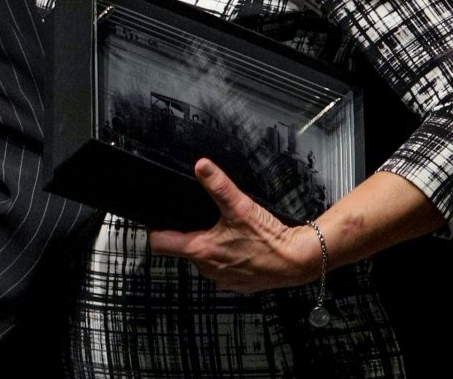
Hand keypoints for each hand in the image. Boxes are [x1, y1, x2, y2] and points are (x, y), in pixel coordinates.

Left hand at [147, 158, 318, 293]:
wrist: (297, 261)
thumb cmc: (270, 240)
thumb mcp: (241, 206)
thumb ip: (218, 185)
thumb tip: (202, 167)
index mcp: (201, 250)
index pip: (160, 244)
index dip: (155, 230)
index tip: (156, 221)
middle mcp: (208, 269)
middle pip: (183, 251)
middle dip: (188, 236)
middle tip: (200, 221)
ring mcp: (222, 279)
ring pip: (203, 261)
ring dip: (208, 248)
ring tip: (223, 233)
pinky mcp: (236, 284)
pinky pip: (221, 271)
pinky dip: (226, 259)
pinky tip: (238, 248)